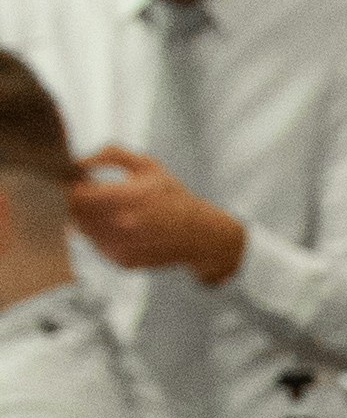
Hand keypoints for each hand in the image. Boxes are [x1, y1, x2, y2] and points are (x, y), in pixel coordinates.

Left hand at [71, 152, 245, 289]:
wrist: (200, 235)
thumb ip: (112, 155)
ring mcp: (122, 246)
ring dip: (88, 219)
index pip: (77, 195)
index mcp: (127, 197)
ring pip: (83, 231)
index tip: (84, 181)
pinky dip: (101, 235)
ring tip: (111, 210)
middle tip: (94, 194)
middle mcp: (122, 225)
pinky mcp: (122, 262)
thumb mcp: (148, 165)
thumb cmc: (173, 196)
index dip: (76, 185)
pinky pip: (97, 245)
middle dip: (80, 202)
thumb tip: (81, 162)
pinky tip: (121, 227)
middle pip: (76, 213)